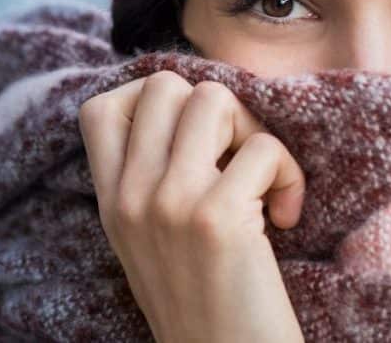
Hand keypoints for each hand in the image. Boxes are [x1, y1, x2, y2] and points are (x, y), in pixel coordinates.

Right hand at [77, 70, 306, 342]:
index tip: (191, 139)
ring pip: (214, 99)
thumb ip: (149, 182)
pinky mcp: (218, 218)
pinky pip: (264, 148)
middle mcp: (131, 197)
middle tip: (235, 159)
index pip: (101, 109)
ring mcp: (170, 203)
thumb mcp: (149, 242)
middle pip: (165, 85)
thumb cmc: (205, 306)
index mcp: (111, 203)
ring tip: (263, 182)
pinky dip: (289, 176)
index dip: (152, 101)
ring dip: (253, 131)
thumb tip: (192, 109)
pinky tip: (286, 217)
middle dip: (215, 110)